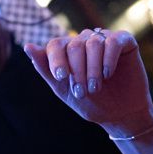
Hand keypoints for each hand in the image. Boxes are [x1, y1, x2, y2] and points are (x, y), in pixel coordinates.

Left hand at [25, 28, 152, 134]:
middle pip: (74, 45)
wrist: (120, 114)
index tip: (60, 77)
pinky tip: (108, 74)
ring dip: (92, 69)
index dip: (56, 60)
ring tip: (95, 88)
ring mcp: (105, 39)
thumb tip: (28, 46)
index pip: (55, 45)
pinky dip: (109, 58)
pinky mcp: (125, 42)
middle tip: (81, 91)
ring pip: (93, 43)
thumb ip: (46, 68)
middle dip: (76, 71)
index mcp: (68, 50)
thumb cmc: (90, 102)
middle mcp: (85, 40)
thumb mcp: (63, 89)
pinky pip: (114, 41)